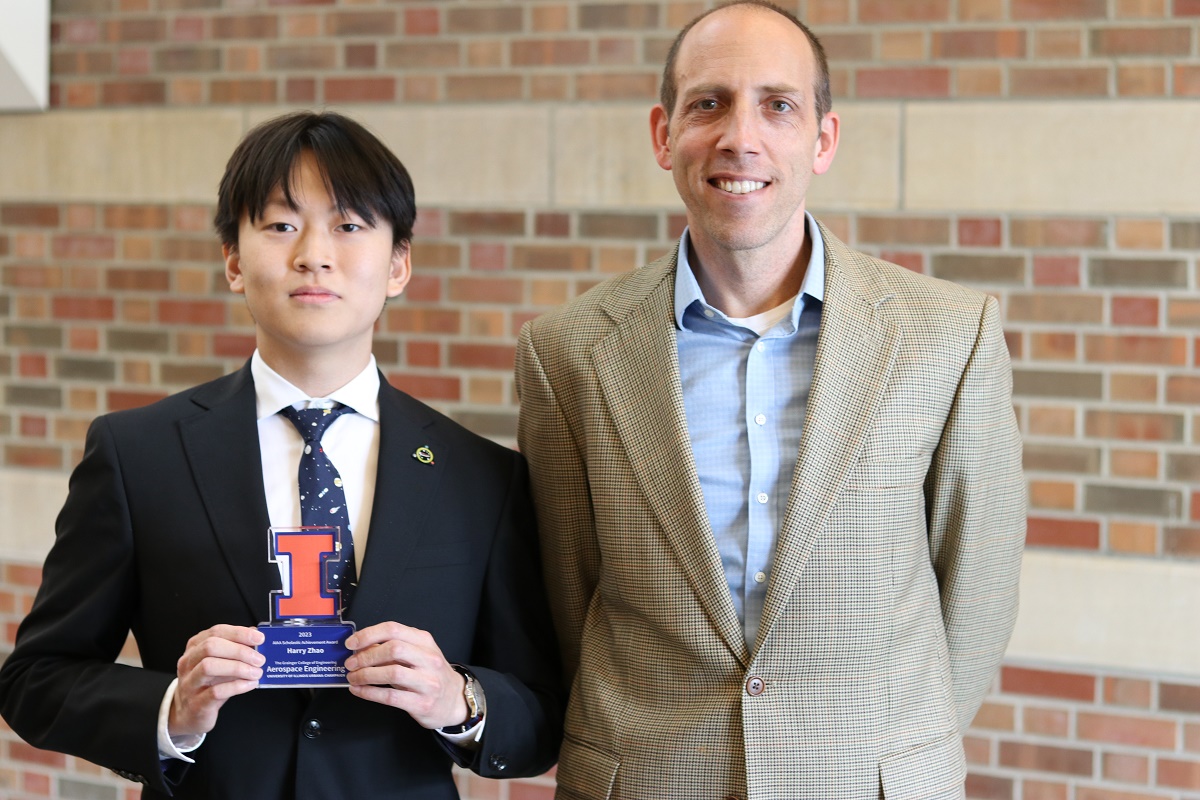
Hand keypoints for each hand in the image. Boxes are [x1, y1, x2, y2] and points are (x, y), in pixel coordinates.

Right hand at [169, 625, 264, 737]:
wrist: (190, 714)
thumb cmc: (208, 684)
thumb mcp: (221, 663)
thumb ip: (236, 649)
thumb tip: (256, 636)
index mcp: (195, 647)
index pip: (216, 632)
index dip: (239, 633)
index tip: (259, 638)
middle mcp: (188, 663)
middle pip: (210, 647)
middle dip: (239, 651)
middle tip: (259, 659)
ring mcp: (189, 683)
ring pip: (209, 666)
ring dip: (238, 668)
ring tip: (257, 672)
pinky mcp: (196, 703)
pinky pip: (215, 691)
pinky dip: (237, 686)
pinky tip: (250, 684)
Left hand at [344, 622, 467, 729]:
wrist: (454, 700)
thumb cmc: (430, 675)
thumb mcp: (418, 655)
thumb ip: (393, 649)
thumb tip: (361, 648)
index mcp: (425, 641)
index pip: (394, 629)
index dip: (369, 635)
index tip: (352, 643)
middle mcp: (429, 659)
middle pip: (393, 649)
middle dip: (366, 656)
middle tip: (351, 663)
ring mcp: (428, 682)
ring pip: (392, 673)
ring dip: (366, 675)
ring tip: (353, 678)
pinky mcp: (422, 703)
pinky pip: (390, 697)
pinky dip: (369, 692)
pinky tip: (359, 690)